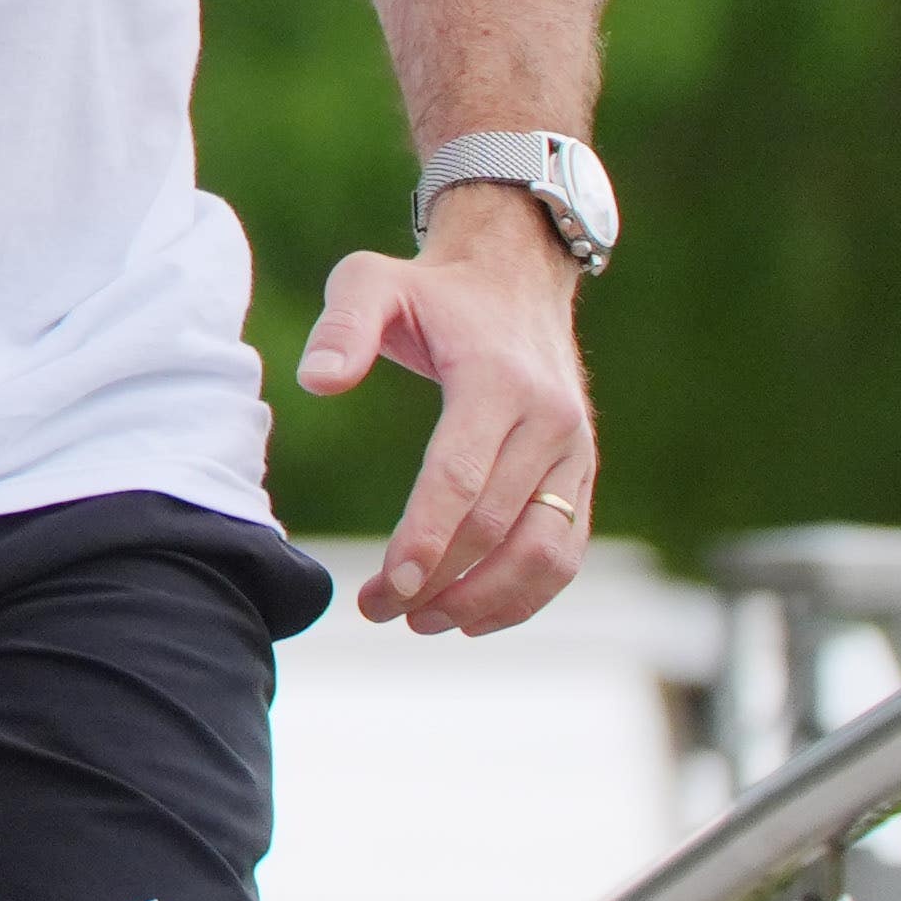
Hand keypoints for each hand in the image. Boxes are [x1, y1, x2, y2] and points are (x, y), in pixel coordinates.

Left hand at [298, 194, 593, 632]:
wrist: (516, 278)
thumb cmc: (431, 290)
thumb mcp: (373, 280)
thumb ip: (343, 326)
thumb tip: (317, 381)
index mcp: (499, 381)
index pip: (462, 476)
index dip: (427, 536)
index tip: (392, 582)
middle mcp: (550, 422)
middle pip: (496, 525)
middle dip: (438, 580)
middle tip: (377, 609)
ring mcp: (576, 453)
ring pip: (543, 553)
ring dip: (485, 601)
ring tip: (420, 622)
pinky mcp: (582, 476)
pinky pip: (564, 551)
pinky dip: (524, 595)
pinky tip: (469, 614)